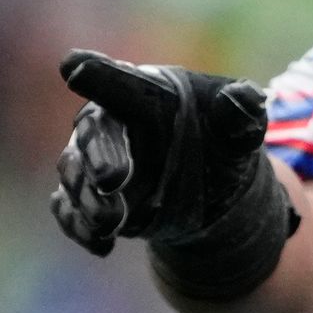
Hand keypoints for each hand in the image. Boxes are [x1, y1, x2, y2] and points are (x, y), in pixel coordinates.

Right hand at [51, 50, 298, 298]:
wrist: (211, 189)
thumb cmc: (221, 142)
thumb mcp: (239, 128)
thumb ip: (240, 111)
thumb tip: (244, 97)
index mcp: (142, 94)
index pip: (116, 79)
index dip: (96, 73)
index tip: (73, 67)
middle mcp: (108, 123)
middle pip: (91, 132)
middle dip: (97, 155)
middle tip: (111, 179)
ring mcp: (92, 161)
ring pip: (74, 172)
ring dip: (87, 198)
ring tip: (111, 222)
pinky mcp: (88, 197)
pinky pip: (67, 209)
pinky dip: (77, 226)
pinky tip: (101, 244)